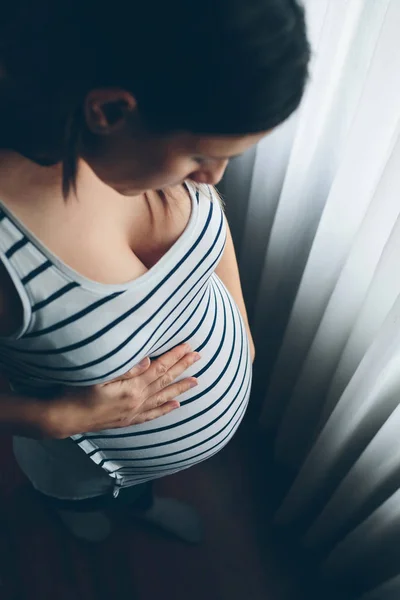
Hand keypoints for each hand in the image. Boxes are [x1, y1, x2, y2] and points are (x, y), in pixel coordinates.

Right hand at [30, 344, 199, 438]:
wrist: (65, 417)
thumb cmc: (78, 391)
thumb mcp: (99, 375)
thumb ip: (126, 368)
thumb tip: (149, 360)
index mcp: (133, 387)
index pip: (160, 368)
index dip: (175, 356)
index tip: (189, 347)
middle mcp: (138, 400)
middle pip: (165, 380)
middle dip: (183, 368)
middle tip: (199, 357)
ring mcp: (134, 411)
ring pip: (163, 397)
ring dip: (180, 388)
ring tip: (197, 382)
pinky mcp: (128, 420)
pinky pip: (152, 414)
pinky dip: (165, 409)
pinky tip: (176, 406)